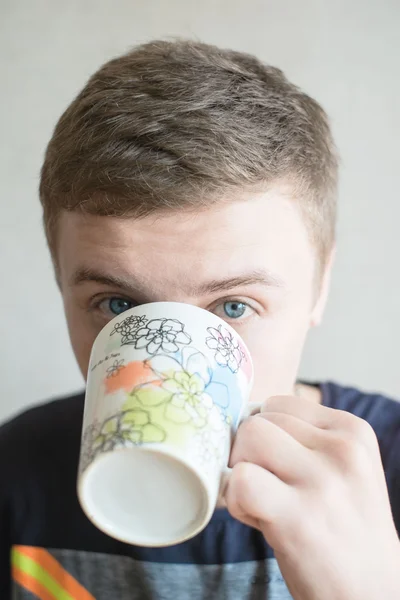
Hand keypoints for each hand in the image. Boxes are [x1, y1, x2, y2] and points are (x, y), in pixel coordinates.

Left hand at [224, 395, 399, 599]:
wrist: (373, 594)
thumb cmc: (344, 528)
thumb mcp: (343, 468)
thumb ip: (304, 440)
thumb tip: (244, 418)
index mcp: (353, 431)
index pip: (279, 403)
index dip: (266, 434)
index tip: (280, 469)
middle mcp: (342, 450)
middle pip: (258, 421)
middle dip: (249, 453)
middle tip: (269, 489)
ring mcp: (322, 481)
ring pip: (247, 439)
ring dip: (242, 472)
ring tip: (264, 502)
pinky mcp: (298, 517)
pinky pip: (241, 481)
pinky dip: (235, 500)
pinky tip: (257, 519)